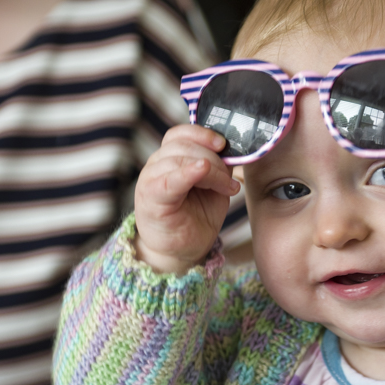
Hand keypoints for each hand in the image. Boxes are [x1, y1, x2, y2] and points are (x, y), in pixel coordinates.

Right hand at [134, 125, 239, 273]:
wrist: (181, 251)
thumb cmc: (195, 218)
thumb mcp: (214, 187)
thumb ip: (218, 167)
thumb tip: (233, 152)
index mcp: (170, 159)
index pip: (180, 134)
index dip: (202, 133)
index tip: (223, 144)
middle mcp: (157, 165)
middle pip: (183, 145)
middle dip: (214, 159)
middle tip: (230, 181)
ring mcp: (151, 180)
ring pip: (179, 159)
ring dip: (210, 171)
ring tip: (227, 189)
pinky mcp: (152, 198)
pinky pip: (168, 180)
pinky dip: (186, 172)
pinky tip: (200, 171)